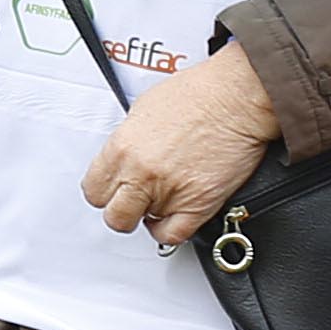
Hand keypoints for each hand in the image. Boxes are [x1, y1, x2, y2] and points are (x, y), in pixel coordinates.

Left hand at [81, 50, 281, 243]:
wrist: (236, 97)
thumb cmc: (199, 94)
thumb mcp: (144, 108)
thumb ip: (128, 140)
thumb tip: (124, 156)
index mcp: (122, 148)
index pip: (93, 190)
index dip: (104, 192)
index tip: (113, 189)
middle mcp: (142, 174)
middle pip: (114, 216)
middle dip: (122, 209)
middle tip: (133, 199)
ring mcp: (170, 192)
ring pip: (145, 224)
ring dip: (151, 213)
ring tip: (161, 197)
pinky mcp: (198, 205)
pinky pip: (173, 235)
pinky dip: (169, 231)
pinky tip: (172, 216)